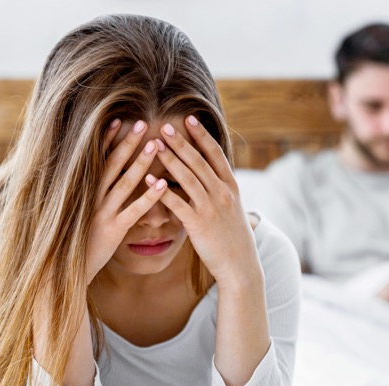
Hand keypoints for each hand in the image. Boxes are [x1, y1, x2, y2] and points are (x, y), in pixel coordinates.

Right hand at [85, 119, 167, 282]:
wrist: (59, 272)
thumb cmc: (73, 243)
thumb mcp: (77, 215)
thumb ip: (88, 197)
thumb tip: (97, 180)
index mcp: (83, 193)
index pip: (97, 160)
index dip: (108, 140)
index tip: (119, 120)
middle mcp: (91, 199)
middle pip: (111, 165)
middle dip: (127, 143)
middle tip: (142, 123)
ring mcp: (101, 213)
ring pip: (124, 183)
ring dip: (140, 163)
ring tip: (155, 145)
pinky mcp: (113, 231)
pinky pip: (134, 211)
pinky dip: (149, 197)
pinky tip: (163, 184)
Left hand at [155, 115, 261, 287]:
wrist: (240, 264)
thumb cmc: (232, 236)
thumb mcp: (233, 208)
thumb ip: (220, 189)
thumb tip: (209, 174)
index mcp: (231, 186)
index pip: (215, 154)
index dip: (202, 135)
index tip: (190, 118)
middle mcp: (223, 193)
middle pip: (199, 161)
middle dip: (181, 142)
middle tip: (165, 125)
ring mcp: (211, 208)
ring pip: (188, 178)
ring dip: (170, 160)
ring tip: (154, 145)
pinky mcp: (198, 224)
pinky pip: (177, 204)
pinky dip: (162, 191)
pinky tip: (148, 180)